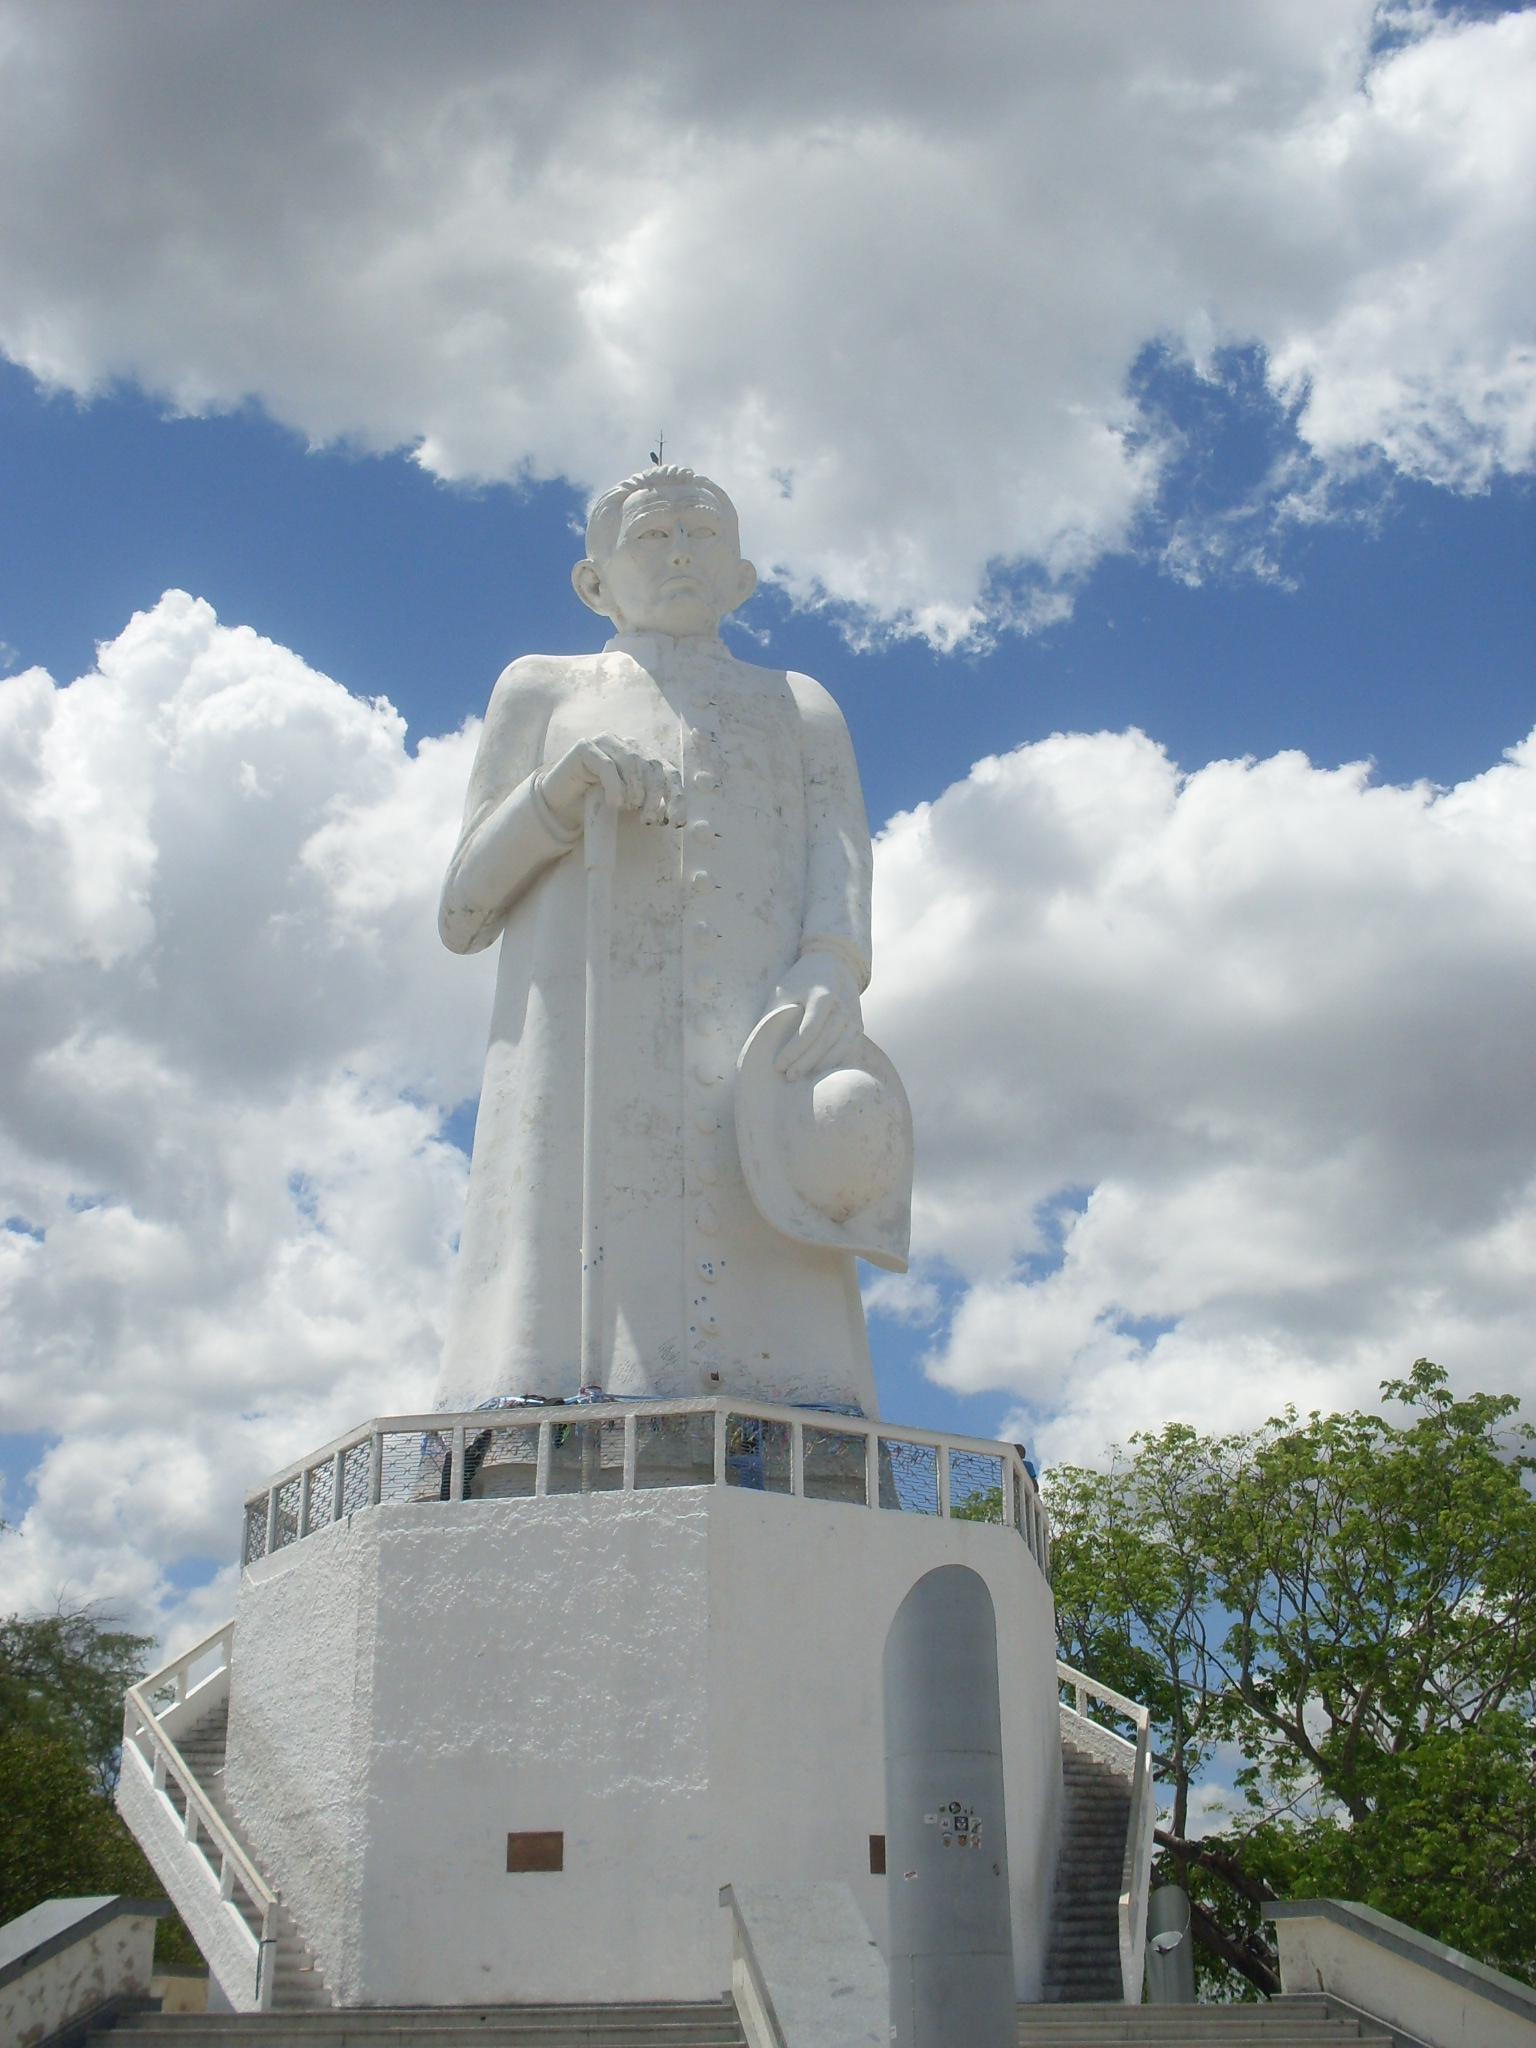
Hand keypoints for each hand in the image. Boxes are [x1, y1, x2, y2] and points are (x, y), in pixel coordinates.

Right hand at [537, 734, 678, 832]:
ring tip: (630, 808)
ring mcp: (606, 742)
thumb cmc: (597, 804)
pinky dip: (615, 787)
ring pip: (632, 761)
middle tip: (648, 819)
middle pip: (653, 765)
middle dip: (655, 796)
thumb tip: (673, 816)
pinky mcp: (586, 747)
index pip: (668, 771)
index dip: (676, 796)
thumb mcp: (630, 804)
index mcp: (642, 755)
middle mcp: (626, 744)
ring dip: (635, 790)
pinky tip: (614, 803)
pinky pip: (608, 765)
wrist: (561, 806)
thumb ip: (650, 804)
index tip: (676, 821)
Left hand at [772, 951, 863, 1081]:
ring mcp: (853, 1017)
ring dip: (820, 1067)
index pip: (808, 1031)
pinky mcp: (858, 1025)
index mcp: (822, 996)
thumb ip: (775, 1016)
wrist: (833, 962)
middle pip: (824, 1043)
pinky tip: (819, 1072)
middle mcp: (842, 1007)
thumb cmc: (801, 980)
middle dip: (805, 1063)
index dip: (793, 1051)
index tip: (778, 1065)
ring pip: (840, 1049)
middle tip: (788, 1077)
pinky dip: (835, 1063)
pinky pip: (848, 1049)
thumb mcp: (784, 991)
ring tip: (802, 1078)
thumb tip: (761, 1045)